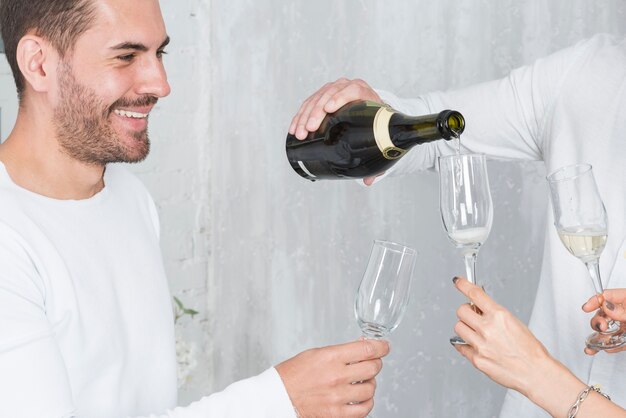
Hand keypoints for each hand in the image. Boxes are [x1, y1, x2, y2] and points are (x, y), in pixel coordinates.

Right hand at [275, 339, 389, 417]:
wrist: (278, 397)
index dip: (381, 347)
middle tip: (372, 363)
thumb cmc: (293, 374)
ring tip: (362, 382)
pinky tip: (360, 398)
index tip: (384, 346)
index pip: (366, 349)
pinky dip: (366, 403)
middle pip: (373, 368)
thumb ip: (341, 351)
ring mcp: (338, 397)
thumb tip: (362, 346)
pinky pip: (364, 409)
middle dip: (376, 363)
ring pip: (371, 389)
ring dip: (370, 384)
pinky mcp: (337, 414)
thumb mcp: (316, 353)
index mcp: (330, 357)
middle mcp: (336, 376)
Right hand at [288, 78, 383, 185]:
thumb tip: (368, 181)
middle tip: (309, 128)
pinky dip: (300, 116)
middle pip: (329, 94)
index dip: (340, 97)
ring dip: (304, 116)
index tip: (329, 108)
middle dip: (316, 112)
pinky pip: (307, 104)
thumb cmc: (374, 123)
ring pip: (315, 100)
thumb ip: (376, 156)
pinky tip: (294, 128)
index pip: (352, 89)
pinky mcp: (321, 97)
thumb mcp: (379, 136)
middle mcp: (346, 87)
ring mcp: (332, 91)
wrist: (369, 110)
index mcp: (364, 93)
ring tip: (299, 133)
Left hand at [451, 277, 562, 396]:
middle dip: (466, 311)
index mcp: (499, 316)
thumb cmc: (530, 350)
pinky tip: (475, 345)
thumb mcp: (514, 322)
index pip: (475, 294)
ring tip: (476, 333)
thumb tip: (479, 308)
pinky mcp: (476, 359)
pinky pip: (460, 346)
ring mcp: (480, 344)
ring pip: (458, 327)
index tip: (458, 281)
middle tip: (473, 316)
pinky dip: (465, 344)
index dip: (463, 285)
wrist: (535, 373)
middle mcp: (488, 328)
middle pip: (461, 310)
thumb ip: (494, 315)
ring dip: (465, 327)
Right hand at [582, 289, 625, 354]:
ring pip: (607, 330)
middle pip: (603, 314)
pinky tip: (605, 349)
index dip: (595, 301)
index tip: (586, 308)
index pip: (607, 296)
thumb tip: (607, 306)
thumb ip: (623, 310)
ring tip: (591, 347)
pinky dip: (610, 346)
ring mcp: (625, 326)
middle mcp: (624, 313)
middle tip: (602, 327)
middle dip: (598, 322)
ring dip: (598, 339)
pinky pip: (617, 342)